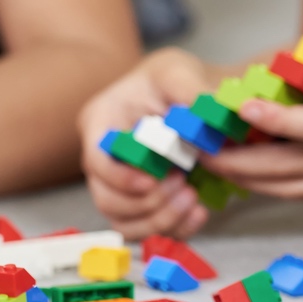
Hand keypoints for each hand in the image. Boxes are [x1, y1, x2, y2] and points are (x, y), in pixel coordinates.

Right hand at [78, 47, 215, 238]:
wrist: (186, 95)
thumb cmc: (171, 79)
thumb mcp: (178, 71)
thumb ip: (190, 88)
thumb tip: (206, 112)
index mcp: (100, 123)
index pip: (96, 161)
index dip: (120, 178)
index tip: (153, 180)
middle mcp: (102, 157)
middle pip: (106, 198)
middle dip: (146, 203)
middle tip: (184, 184)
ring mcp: (119, 183)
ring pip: (122, 221)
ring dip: (159, 219)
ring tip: (193, 198)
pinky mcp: (140, 201)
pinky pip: (146, 230)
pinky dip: (173, 229)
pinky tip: (198, 211)